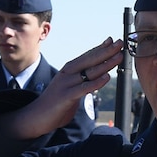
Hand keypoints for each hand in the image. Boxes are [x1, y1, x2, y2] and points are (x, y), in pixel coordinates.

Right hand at [0, 38, 123, 141]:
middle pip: (90, 60)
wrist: (36, 117)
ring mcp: (66, 84)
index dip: (100, 48)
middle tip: (120, 43)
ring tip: (118, 56)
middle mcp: (68, 74)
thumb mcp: (71, 88)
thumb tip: (98, 77)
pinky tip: (107, 77)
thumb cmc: (56, 103)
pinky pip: (84, 88)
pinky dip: (96, 83)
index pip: (87, 56)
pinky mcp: (66, 96)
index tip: (113, 40)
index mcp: (69, 70)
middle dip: (106, 51)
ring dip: (105, 63)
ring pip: (89, 72)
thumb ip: (83, 82)